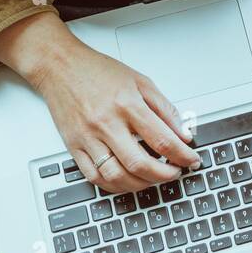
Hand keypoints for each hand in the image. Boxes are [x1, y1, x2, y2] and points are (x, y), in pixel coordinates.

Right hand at [0, 12, 199, 191]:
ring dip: (142, 185)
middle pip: (140, 164)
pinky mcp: (74, 147)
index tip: (192, 160)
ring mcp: (88, 138)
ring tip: (154, 178)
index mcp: (127, 104)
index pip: (162, 140)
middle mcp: (106, 123)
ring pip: (117, 176)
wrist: (59, 66)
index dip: (182, 155)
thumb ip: (164, 108)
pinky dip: (115, 186)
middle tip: (175, 173)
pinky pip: (95, 178)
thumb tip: (183, 133)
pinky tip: (129, 181)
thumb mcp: (140, 81)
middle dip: (165, 175)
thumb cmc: (98, 71)